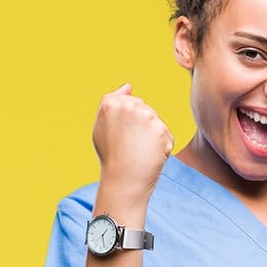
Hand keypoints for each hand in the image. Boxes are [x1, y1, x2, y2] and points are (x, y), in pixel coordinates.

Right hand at [92, 83, 173, 197]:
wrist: (123, 181)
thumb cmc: (110, 155)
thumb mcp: (101, 126)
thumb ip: (112, 102)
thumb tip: (129, 86)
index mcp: (110, 103)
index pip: (130, 101)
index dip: (127, 121)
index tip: (120, 136)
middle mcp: (129, 106)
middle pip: (145, 109)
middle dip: (141, 126)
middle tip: (129, 146)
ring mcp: (147, 117)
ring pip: (156, 122)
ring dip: (152, 136)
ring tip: (139, 151)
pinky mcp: (162, 131)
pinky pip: (166, 135)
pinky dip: (162, 147)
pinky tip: (150, 156)